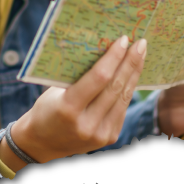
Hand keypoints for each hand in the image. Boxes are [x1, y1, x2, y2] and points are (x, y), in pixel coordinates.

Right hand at [0, 35, 146, 169]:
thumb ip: (78, 77)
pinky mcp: (110, 137)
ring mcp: (101, 133)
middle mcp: (87, 124)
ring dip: (134, 74)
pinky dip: (128, 88)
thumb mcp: (55, 91)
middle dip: (130, 63)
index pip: (99, 78)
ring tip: (141, 54)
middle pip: (115, 87)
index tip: (124, 40)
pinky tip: (132, 74)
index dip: (114, 58)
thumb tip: (102, 50)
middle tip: (140, 43)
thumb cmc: (47, 108)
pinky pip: (122, 108)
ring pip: (124, 97)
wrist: (43, 143)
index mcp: (68, 109)